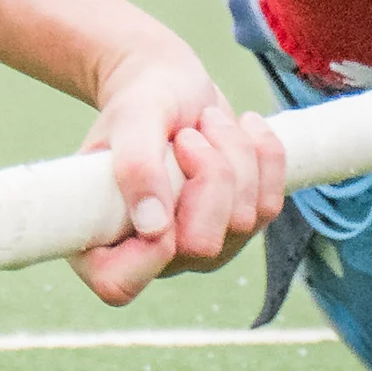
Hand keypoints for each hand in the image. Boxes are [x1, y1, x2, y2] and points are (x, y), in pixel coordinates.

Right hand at [70, 38, 288, 307]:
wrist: (170, 85)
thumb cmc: (140, 101)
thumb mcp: (131, 119)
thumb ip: (135, 167)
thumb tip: (154, 228)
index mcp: (101, 240)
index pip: (120, 285)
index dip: (152, 245)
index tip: (167, 174)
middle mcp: (151, 256)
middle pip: (202, 245)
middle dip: (208, 175)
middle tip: (190, 135)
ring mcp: (199, 247)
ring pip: (243, 221)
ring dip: (233, 154)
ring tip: (207, 123)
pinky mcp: (237, 227)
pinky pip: (269, 204)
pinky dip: (263, 155)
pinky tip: (242, 127)